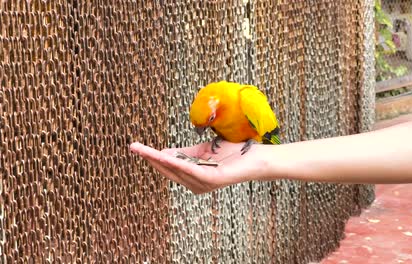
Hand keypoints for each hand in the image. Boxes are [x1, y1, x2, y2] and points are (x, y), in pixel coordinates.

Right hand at [129, 141, 268, 193]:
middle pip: (168, 170)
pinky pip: (189, 170)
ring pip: (175, 170)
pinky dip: (175, 162)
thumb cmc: (231, 154)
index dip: (153, 158)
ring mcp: (202, 184)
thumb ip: (185, 154)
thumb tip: (164, 152)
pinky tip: (164, 155)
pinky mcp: (211, 180)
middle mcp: (195, 185)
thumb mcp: (203, 152)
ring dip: (158, 159)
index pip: (168, 168)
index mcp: (192, 178)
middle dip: (150, 158)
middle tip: (133, 147)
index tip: (137, 148)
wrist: (255, 157)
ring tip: (143, 150)